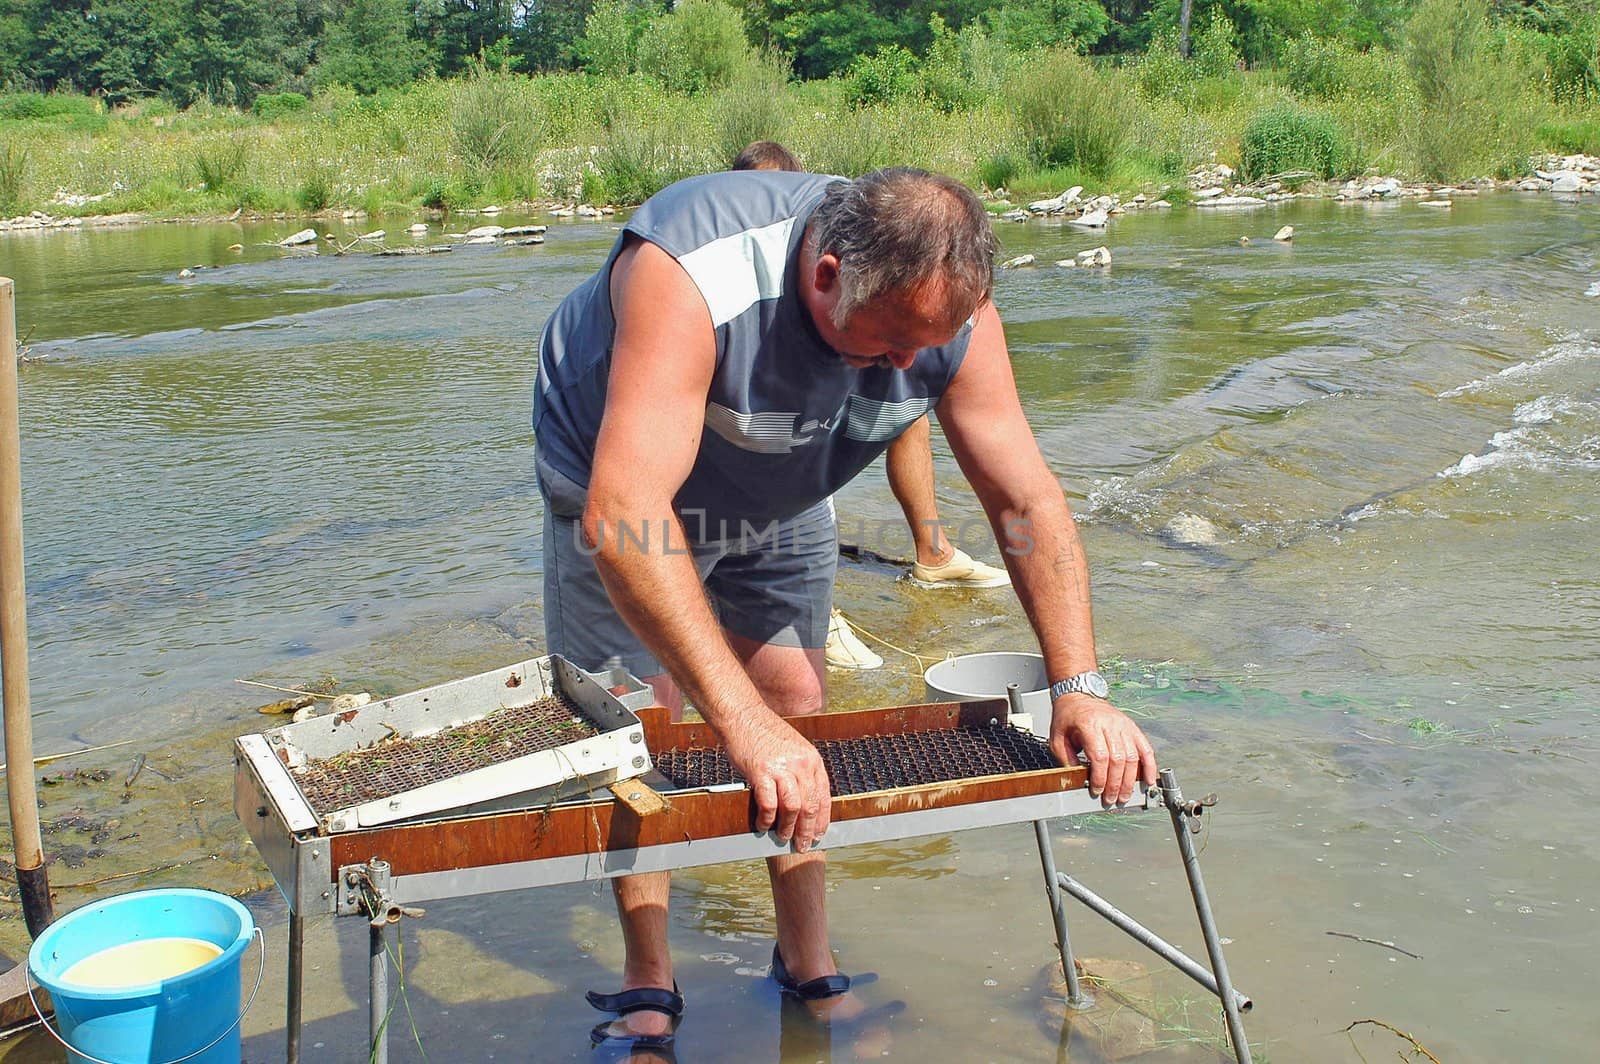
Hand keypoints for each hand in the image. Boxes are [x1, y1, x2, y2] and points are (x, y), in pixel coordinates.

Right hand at [723, 709, 832, 851]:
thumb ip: (800, 770)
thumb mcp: (793, 749)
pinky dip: (766, 818)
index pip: (823, 796)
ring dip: (788, 828)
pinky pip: (768, 804)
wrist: (743, 715)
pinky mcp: (761, 771)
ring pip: (792, 808)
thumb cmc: (764, 733)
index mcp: (812, 759)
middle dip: (807, 830)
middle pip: (810, 806)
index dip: (822, 819)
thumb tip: (802, 800)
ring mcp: (782, 768)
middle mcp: (801, 764)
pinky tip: (763, 825)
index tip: (818, 834)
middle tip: (802, 845)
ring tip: (783, 838)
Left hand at [1051, 694, 1156, 806]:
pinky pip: (1145, 748)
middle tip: (1111, 799)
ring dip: (1130, 780)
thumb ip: (1066, 759)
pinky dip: (1149, 766)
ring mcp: (1123, 726)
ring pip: (1132, 757)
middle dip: (1115, 784)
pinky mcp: (1132, 728)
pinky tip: (1147, 780)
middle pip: (1118, 760)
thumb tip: (1077, 780)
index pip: (1100, 757)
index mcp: (1089, 725)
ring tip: (1124, 796)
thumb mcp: (1057, 737)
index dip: (1100, 777)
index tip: (1097, 790)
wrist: (1079, 696)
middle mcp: (1109, 724)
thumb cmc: (1068, 716)